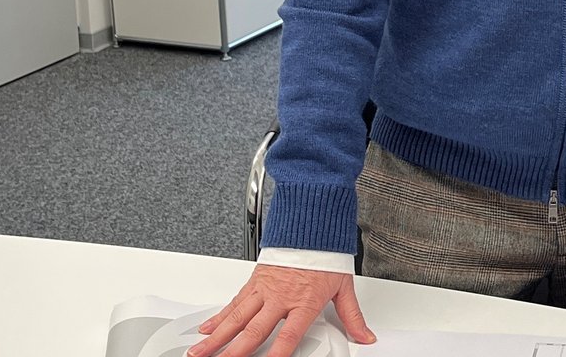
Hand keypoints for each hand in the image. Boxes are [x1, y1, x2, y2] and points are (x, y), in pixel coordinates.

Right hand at [189, 264, 376, 356]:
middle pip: (254, 331)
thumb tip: (365, 336)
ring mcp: (264, 289)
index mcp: (304, 302)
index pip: (288, 335)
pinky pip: (234, 302)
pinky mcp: (255, 279)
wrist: (313, 221)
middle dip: (234, 351)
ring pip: (236, 318)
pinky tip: (207, 328)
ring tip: (200, 351)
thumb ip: (352, 316)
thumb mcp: (344, 287)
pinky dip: (219, 316)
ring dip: (217, 337)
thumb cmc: (326, 253)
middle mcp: (281, 297)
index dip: (277, 353)